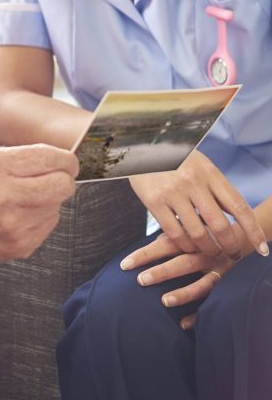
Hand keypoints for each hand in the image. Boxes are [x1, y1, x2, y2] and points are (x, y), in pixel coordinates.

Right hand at [0, 144, 77, 272]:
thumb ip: (18, 156)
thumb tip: (59, 158)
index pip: (50, 158)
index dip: (65, 158)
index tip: (64, 161)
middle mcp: (5, 196)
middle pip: (63, 184)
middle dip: (64, 178)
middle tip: (54, 177)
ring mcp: (15, 225)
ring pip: (58, 204)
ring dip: (48, 198)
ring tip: (24, 198)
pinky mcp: (22, 245)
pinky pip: (49, 223)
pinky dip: (40, 216)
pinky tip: (19, 214)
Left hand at [120, 231, 238, 328]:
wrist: (241, 237)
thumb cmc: (204, 235)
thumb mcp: (188, 230)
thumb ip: (170, 237)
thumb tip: (143, 247)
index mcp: (191, 239)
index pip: (164, 245)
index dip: (144, 254)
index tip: (124, 265)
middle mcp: (206, 254)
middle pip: (183, 263)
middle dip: (162, 272)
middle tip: (141, 280)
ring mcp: (219, 271)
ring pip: (202, 284)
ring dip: (183, 293)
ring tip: (164, 301)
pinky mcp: (229, 286)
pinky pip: (214, 302)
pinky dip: (199, 314)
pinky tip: (183, 324)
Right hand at [128, 149, 265, 258]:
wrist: (140, 146)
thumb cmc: (175, 158)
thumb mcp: (200, 165)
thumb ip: (216, 188)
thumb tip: (237, 216)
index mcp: (210, 173)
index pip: (239, 207)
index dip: (253, 231)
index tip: (263, 248)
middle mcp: (193, 182)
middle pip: (219, 225)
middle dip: (229, 246)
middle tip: (231, 254)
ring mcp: (172, 192)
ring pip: (197, 234)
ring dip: (207, 249)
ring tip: (209, 251)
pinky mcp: (153, 201)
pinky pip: (174, 232)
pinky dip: (184, 244)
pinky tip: (188, 245)